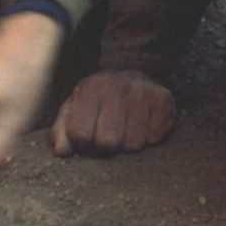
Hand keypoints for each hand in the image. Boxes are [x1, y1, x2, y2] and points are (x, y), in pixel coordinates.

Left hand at [51, 70, 176, 156]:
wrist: (132, 73)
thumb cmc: (98, 99)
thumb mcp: (74, 109)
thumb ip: (62, 131)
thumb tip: (62, 152)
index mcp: (89, 89)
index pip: (80, 135)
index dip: (83, 143)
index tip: (88, 135)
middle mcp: (116, 87)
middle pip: (109, 143)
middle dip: (108, 145)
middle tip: (110, 133)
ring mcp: (142, 92)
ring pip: (134, 144)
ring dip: (129, 142)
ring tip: (127, 127)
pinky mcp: (163, 99)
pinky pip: (155, 138)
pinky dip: (149, 137)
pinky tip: (144, 123)